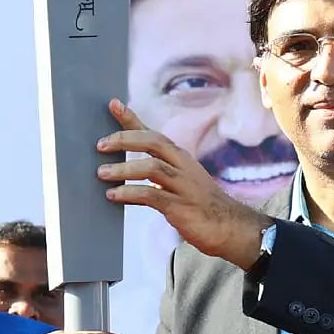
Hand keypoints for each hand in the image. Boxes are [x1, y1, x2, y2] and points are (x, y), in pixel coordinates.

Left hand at [95, 98, 270, 268]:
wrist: (233, 229)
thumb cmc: (203, 207)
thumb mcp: (182, 184)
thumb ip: (159, 176)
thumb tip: (127, 172)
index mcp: (182, 159)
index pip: (154, 133)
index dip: (132, 119)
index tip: (113, 104)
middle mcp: (184, 167)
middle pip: (153, 142)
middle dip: (125, 139)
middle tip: (100, 144)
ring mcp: (184, 186)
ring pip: (151, 167)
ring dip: (123, 169)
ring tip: (101, 173)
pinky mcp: (181, 207)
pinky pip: (151, 195)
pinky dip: (130, 193)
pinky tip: (113, 195)